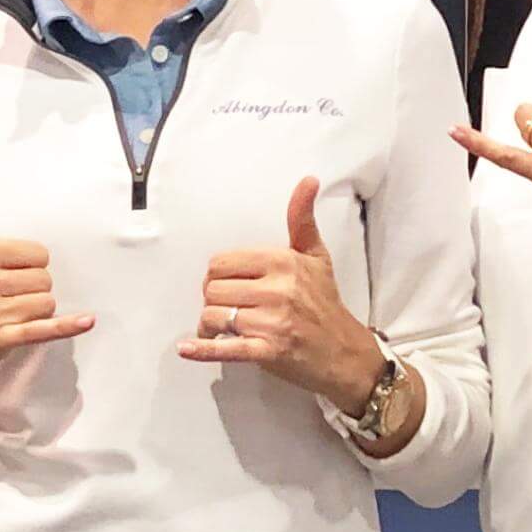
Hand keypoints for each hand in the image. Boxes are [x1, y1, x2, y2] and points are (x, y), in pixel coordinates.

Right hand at [0, 158, 92, 411]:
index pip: (38, 253)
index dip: (29, 266)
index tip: (6, 275)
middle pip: (45, 278)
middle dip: (33, 290)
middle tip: (6, 299)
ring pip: (47, 303)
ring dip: (36, 312)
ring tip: (9, 316)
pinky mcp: (0, 339)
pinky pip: (44, 329)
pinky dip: (67, 326)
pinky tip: (86, 321)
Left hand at [178, 176, 384, 412]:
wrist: (344, 352)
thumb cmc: (324, 302)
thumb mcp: (316, 255)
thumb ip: (302, 219)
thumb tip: (308, 179)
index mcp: (283, 262)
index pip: (222, 263)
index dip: (217, 276)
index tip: (227, 285)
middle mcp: (277, 290)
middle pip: (213, 289)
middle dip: (213, 300)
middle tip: (226, 308)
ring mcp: (272, 322)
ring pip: (214, 316)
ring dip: (210, 326)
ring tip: (222, 329)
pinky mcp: (267, 351)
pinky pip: (226, 348)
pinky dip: (203, 349)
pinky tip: (187, 347)